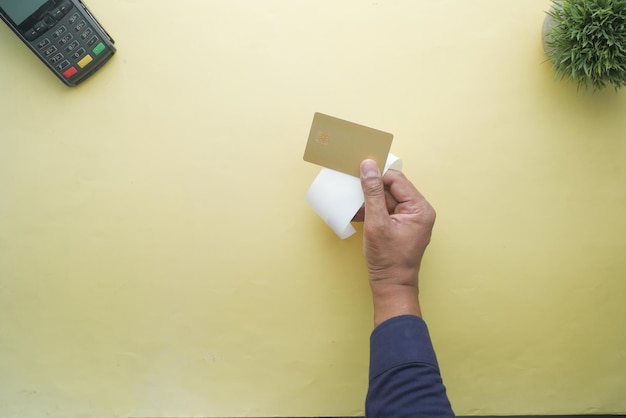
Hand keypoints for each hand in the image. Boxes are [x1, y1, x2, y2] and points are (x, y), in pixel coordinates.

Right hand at [357, 159, 435, 325]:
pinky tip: (358, 216)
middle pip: (391, 189)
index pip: (396, 180)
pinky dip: (372, 212)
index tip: (358, 176)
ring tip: (355, 209)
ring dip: (369, 203)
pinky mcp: (400, 227)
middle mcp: (419, 212)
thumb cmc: (388, 260)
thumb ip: (372, 193)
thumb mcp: (376, 223)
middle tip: (353, 193)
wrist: (391, 286)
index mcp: (420, 208)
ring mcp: (410, 220)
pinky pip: (385, 211)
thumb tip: (368, 167)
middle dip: (371, 192)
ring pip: (386, 200)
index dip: (377, 177)